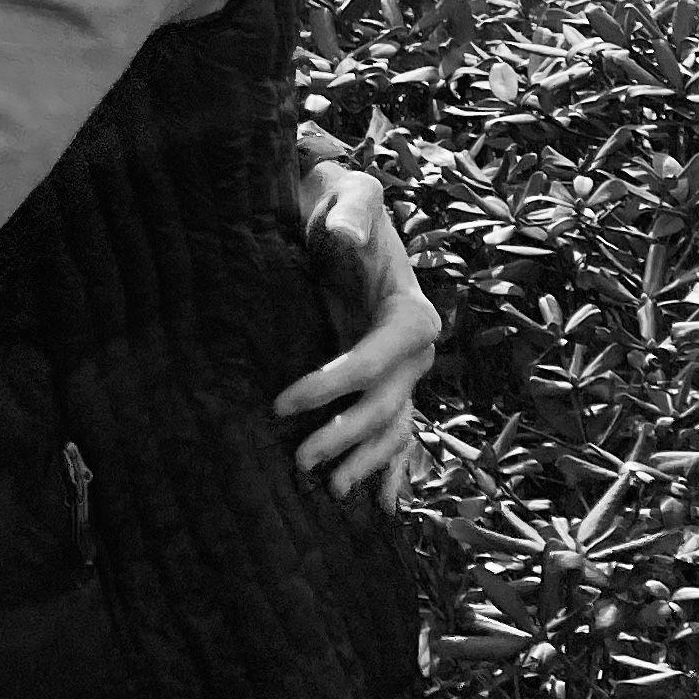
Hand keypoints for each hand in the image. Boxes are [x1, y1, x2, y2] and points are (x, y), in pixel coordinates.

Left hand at [280, 126, 437, 510]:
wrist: (342, 215)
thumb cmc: (343, 203)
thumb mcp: (351, 194)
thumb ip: (351, 211)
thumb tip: (342, 235)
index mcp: (411, 312)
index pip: (375, 360)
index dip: (333, 385)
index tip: (283, 402)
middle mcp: (415, 350)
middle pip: (385, 405)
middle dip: (346, 437)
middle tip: (299, 461)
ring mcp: (404, 372)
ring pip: (393, 428)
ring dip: (366, 463)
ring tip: (331, 491)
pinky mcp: (387, 382)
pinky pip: (397, 432)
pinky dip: (393, 469)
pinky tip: (383, 505)